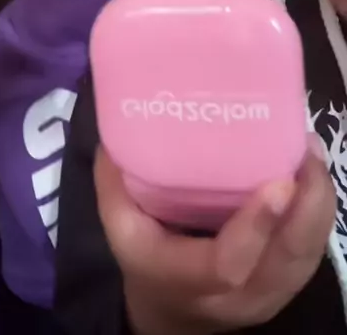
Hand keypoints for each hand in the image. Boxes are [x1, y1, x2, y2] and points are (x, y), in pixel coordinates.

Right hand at [95, 137, 334, 334]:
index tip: (278, 181)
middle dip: (307, 205)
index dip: (256, 225)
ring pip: (308, 253)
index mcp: (187, 280)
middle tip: (304, 150)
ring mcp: (269, 295)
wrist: (170, 314)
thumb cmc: (145, 260)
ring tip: (311, 150)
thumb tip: (119, 121)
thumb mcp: (121, 227)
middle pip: (287, 260)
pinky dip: (319, 209)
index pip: (227, 263)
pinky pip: (312, 248)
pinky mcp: (288, 285)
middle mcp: (237, 296)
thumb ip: (116, 182)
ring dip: (318, 202)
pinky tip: (312, 170)